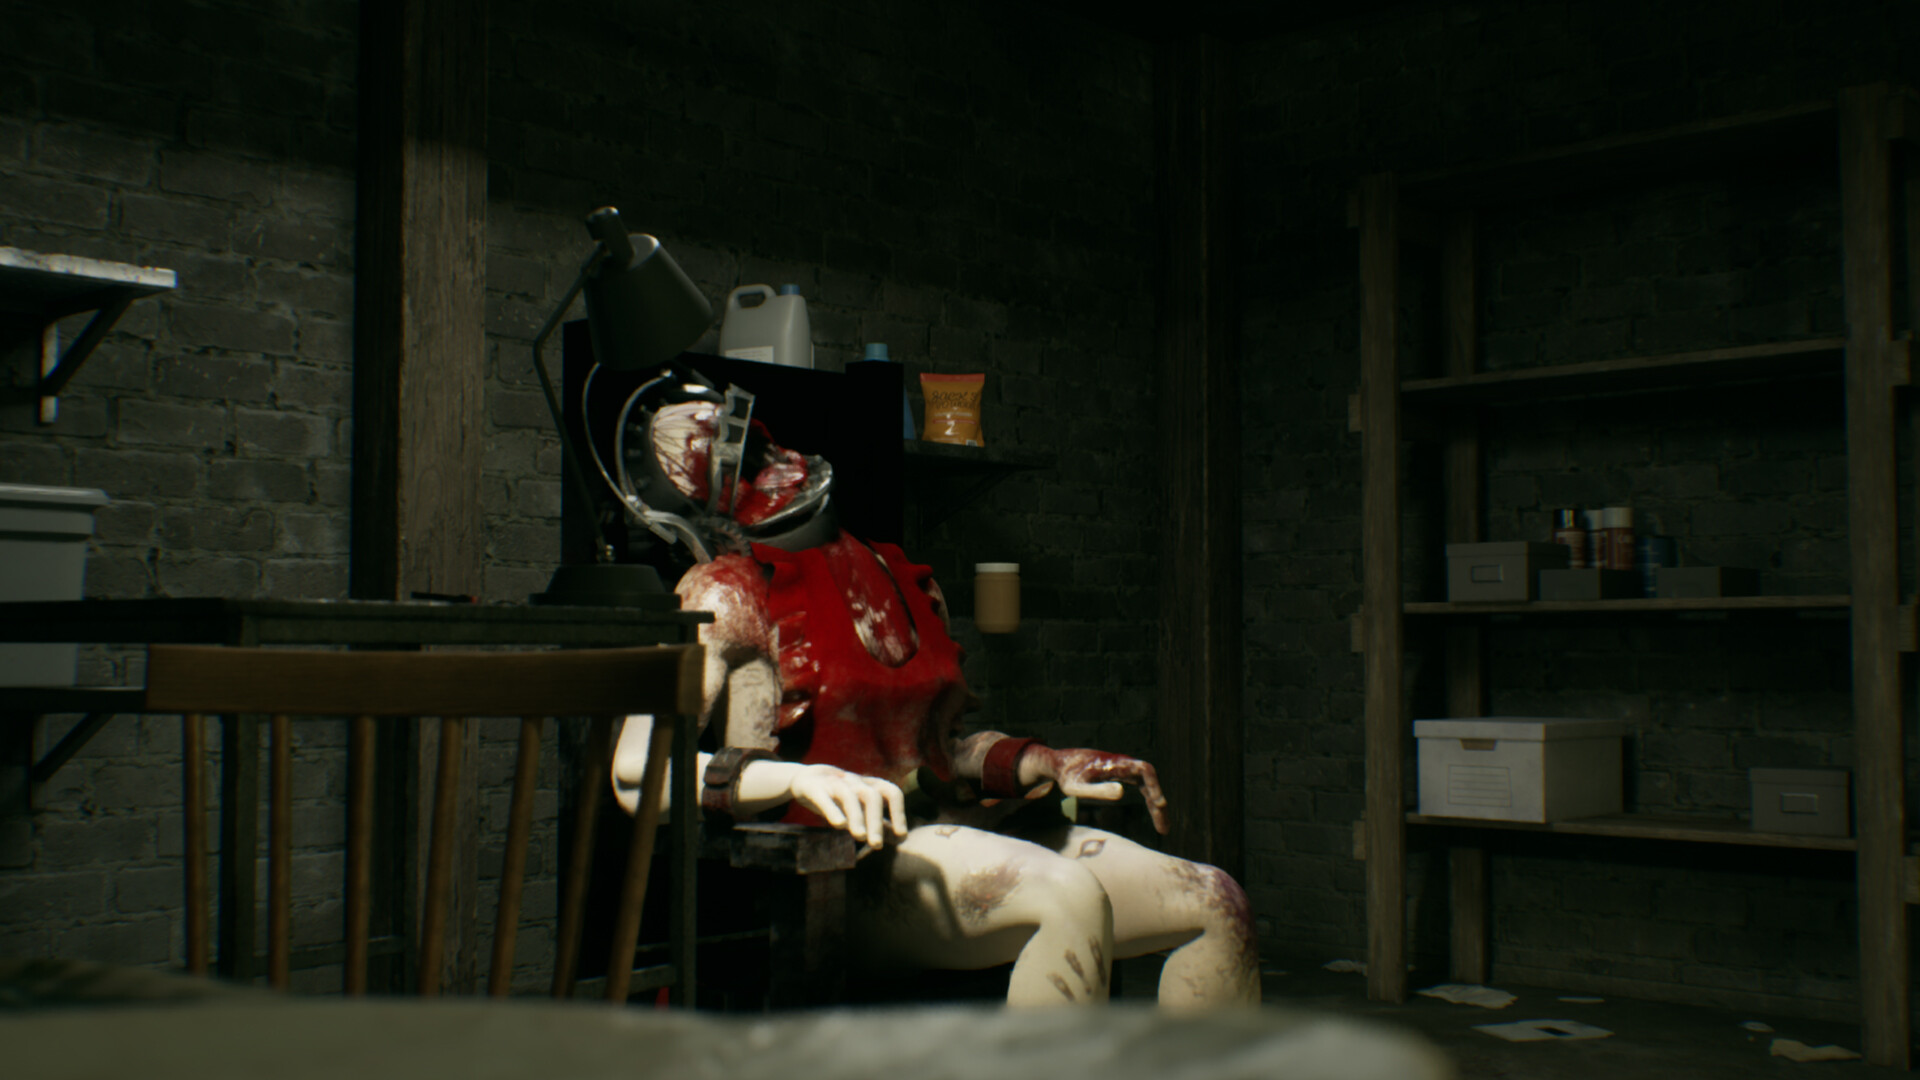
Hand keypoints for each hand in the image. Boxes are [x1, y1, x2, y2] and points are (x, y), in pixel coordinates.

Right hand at [788, 764, 908, 848]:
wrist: (804, 779)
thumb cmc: (839, 797)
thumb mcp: (860, 808)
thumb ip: (879, 822)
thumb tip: (901, 839)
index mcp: (869, 786)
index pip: (892, 793)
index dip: (899, 812)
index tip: (902, 835)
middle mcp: (855, 783)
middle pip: (872, 797)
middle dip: (876, 821)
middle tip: (876, 845)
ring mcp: (834, 784)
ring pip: (850, 797)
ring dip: (857, 817)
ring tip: (860, 837)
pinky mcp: (814, 788)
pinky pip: (824, 798)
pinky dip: (833, 811)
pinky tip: (839, 825)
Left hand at [1024, 747, 1170, 834]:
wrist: (1060, 763)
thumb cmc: (1066, 776)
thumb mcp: (1075, 787)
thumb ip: (1096, 791)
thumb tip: (1122, 793)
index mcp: (1115, 764)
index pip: (1144, 770)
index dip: (1155, 786)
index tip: (1159, 804)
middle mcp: (1123, 764)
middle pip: (1151, 781)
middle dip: (1159, 804)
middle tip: (1164, 829)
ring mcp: (1124, 768)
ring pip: (1149, 785)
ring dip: (1157, 805)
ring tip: (1163, 828)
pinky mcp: (1122, 774)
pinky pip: (1142, 787)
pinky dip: (1150, 800)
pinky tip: (1154, 814)